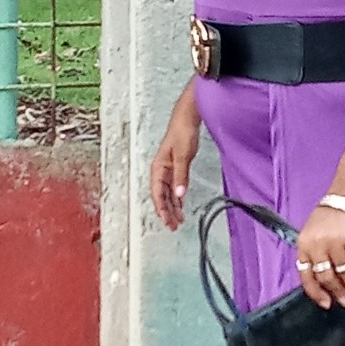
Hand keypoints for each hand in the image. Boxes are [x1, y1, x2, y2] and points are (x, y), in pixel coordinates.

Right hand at [150, 90, 200, 229]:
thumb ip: (181, 175)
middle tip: (173, 226)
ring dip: (172, 207)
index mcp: (158, 168)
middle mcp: (160, 171)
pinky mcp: (175, 168)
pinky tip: (181, 206)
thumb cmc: (182, 133)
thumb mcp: (183, 156)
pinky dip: (177, 198)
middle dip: (167, 212)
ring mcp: (167, 170)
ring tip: (178, 220)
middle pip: (161, 196)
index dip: (161, 209)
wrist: (187, 119)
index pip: (157, 194)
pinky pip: (174, 188)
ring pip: (168, 194)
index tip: (167, 221)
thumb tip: (179, 194)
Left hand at [296, 204, 344, 309]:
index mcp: (304, 246)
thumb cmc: (327, 220)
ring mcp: (335, 242)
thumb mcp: (311, 236)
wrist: (344, 199)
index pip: (307, 276)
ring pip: (343, 272)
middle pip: (327, 277)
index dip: (316, 293)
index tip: (326, 303)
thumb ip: (315, 258)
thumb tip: (326, 286)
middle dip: (337, 292)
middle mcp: (318, 245)